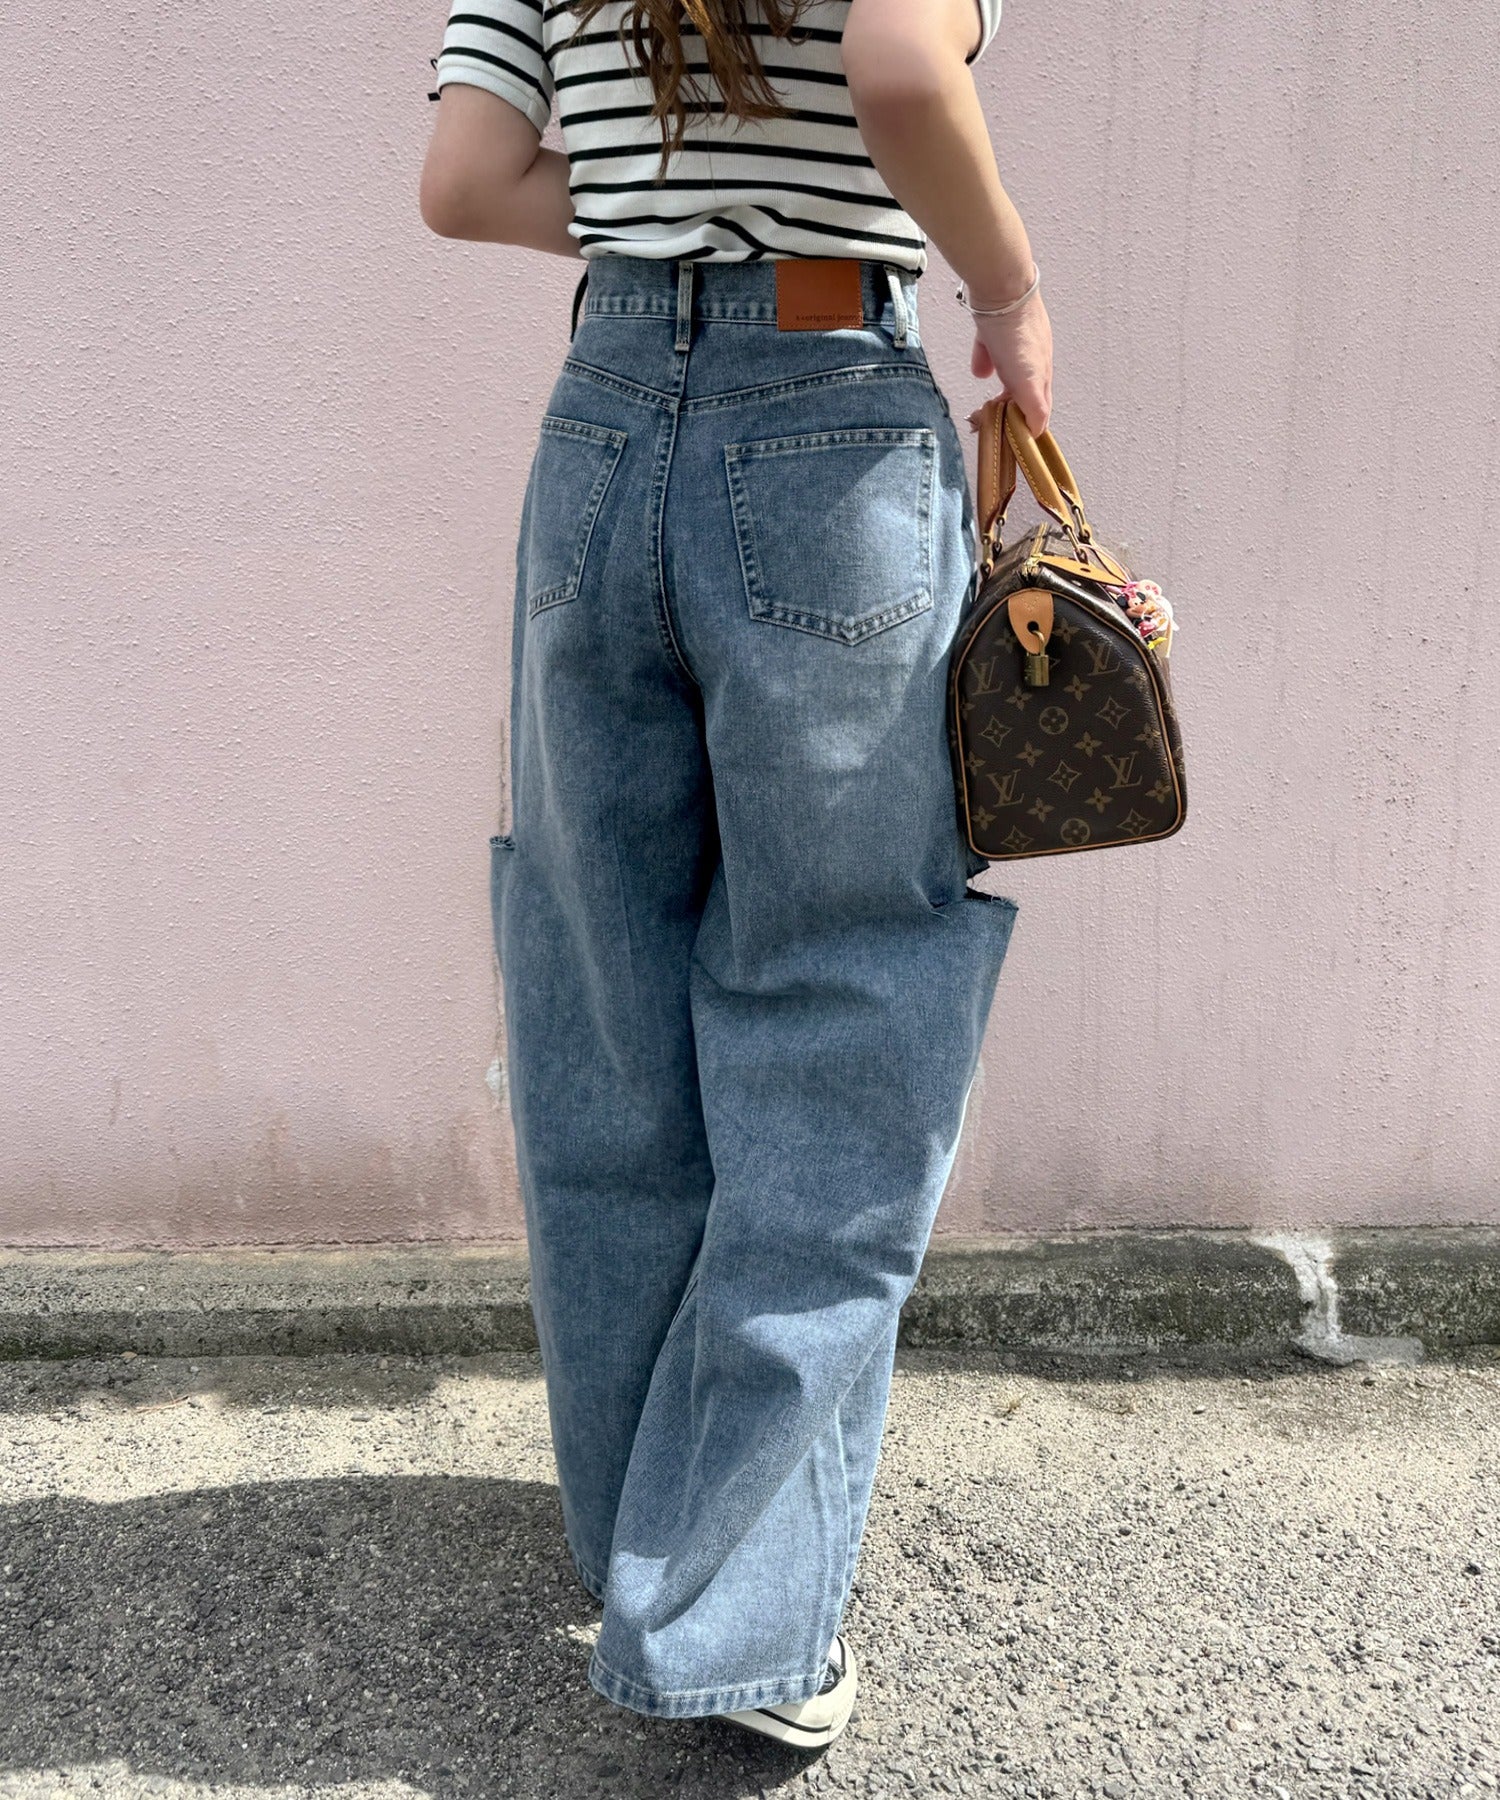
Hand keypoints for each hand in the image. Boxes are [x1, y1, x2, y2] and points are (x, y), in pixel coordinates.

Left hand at [965, 289, 1052, 438]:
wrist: (1002, 287)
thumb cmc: (1016, 334)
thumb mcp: (1028, 379)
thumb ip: (1035, 407)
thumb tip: (1036, 432)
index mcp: (1041, 373)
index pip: (1039, 408)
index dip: (1026, 426)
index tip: (1008, 440)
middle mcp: (1032, 358)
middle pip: (1022, 391)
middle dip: (1008, 410)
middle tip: (988, 423)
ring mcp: (1015, 341)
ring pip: (1009, 371)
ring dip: (1000, 390)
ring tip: (986, 403)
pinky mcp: (996, 327)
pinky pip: (992, 349)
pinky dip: (986, 362)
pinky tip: (980, 368)